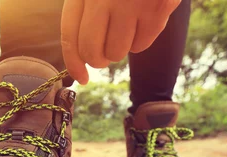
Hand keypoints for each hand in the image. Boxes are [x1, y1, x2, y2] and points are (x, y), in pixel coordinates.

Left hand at [61, 0, 180, 83]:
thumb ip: (86, 14)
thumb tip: (84, 58)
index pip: (70, 37)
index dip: (74, 63)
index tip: (83, 78)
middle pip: (92, 51)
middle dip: (99, 60)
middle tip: (107, 54)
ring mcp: (130, 4)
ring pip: (117, 52)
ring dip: (122, 48)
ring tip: (128, 25)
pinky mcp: (156, 10)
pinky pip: (141, 45)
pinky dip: (142, 39)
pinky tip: (145, 18)